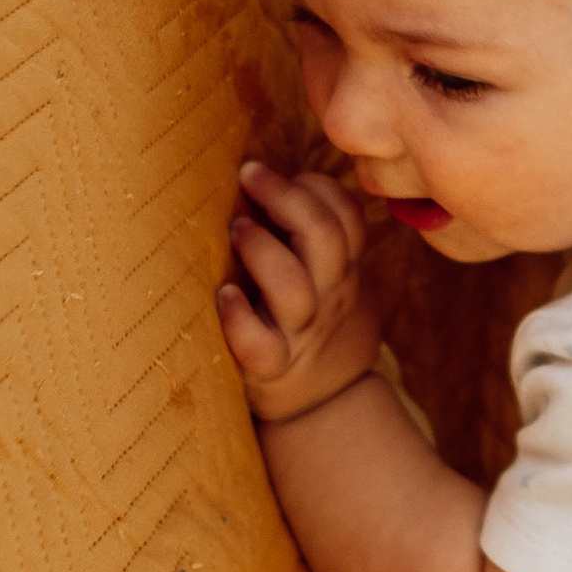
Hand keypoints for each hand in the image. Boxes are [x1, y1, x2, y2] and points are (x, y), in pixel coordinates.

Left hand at [218, 160, 379, 422]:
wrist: (326, 400)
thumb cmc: (311, 318)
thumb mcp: (328, 274)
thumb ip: (309, 231)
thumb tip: (260, 171)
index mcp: (342, 268)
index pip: (347, 216)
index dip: (317, 186)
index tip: (276, 172)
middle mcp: (329, 296)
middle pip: (325, 238)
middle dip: (286, 197)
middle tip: (248, 175)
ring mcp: (301, 333)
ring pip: (296, 289)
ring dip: (263, 251)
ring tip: (236, 229)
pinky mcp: (272, 367)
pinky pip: (260, 346)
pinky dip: (239, 320)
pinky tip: (224, 297)